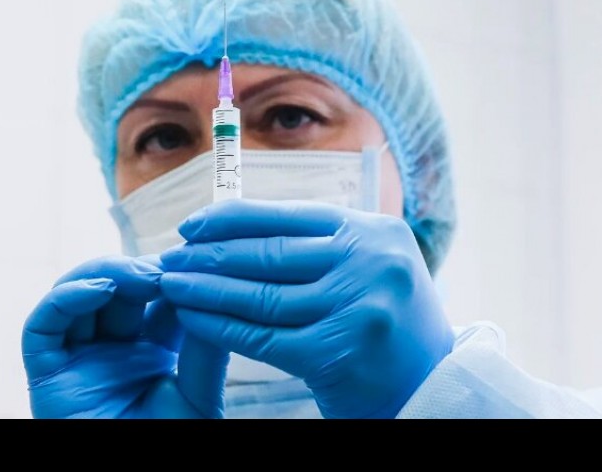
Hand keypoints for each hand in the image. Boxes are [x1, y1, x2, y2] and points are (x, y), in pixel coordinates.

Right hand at [21, 256, 227, 418]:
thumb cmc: (170, 446)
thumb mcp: (199, 399)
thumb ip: (205, 351)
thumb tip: (215, 291)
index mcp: (151, 350)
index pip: (158, 296)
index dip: (173, 273)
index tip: (195, 257)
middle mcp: (112, 348)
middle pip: (117, 287)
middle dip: (141, 268)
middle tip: (168, 265)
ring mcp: (77, 357)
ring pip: (78, 293)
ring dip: (106, 273)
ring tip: (140, 275)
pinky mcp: (45, 373)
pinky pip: (43, 325)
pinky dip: (66, 297)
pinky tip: (100, 288)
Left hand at [159, 200, 453, 418]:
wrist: (431, 386)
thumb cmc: (387, 322)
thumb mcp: (369, 265)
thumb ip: (321, 244)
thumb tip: (241, 228)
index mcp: (374, 231)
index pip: (289, 215)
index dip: (233, 218)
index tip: (193, 224)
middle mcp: (368, 262)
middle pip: (270, 252)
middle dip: (211, 253)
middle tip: (171, 256)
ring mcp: (355, 307)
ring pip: (260, 295)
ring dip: (206, 289)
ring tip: (172, 285)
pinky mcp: (337, 353)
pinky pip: (262, 336)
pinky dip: (221, 327)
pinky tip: (193, 319)